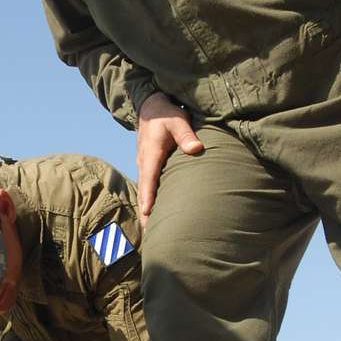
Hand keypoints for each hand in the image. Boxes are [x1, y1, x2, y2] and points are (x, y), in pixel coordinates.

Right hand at [136, 93, 202, 222]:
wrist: (151, 107)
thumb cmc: (167, 114)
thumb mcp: (178, 121)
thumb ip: (187, 135)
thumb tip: (196, 149)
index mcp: (150, 154)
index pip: (149, 180)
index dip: (149, 198)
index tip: (148, 215)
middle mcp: (144, 163)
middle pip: (144, 192)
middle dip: (145, 213)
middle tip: (148, 233)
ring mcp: (144, 165)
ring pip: (145, 191)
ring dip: (146, 209)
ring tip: (150, 230)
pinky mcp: (148, 166)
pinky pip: (147, 187)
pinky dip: (149, 200)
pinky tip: (154, 213)